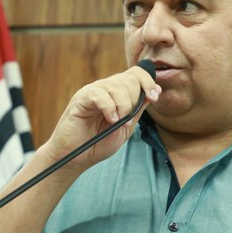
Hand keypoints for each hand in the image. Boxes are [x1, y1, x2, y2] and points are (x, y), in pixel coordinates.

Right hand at [40, 63, 159, 170]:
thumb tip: (156, 90)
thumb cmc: (98, 143)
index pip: (135, 74)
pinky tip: (110, 120)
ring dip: (123, 106)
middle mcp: (105, 89)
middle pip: (129, 78)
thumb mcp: (126, 128)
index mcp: (117, 93)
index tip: (154, 98)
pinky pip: (99, 94)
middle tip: (127, 120)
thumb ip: (138, 109)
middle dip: (134, 99)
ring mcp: (92, 92)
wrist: (75, 158)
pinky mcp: (80, 99)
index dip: (148, 82)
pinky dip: (109, 107)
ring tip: (118, 123)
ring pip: (116, 85)